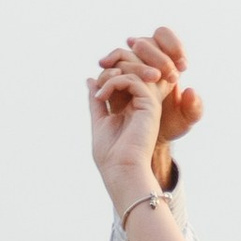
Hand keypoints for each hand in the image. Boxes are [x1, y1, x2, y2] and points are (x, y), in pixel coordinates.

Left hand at [90, 24, 201, 198]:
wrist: (121, 171)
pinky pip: (134, 80)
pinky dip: (115, 83)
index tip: (95, 90)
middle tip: (97, 87)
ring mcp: (149, 104)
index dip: (109, 74)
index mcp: (133, 108)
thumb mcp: (99, 120)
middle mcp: (144, 104)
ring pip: (134, 71)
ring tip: (99, 95)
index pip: (124, 76)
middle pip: (132, 69)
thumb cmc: (111, 155)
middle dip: (111, 70)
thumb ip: (97, 100)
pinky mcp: (150, 105)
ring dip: (111, 76)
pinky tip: (102, 97)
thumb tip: (89, 80)